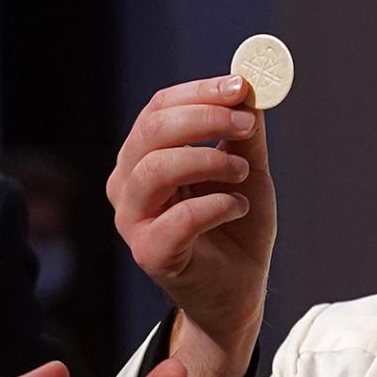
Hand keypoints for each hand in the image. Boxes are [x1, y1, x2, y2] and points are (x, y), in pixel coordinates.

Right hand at [107, 75, 275, 376]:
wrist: (238, 289)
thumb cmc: (236, 229)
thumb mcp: (246, 171)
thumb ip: (243, 134)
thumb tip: (248, 87)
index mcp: (144, 159)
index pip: (157, 110)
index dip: (199, 93)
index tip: (241, 86)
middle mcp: (128, 186)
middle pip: (151, 132)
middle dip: (203, 118)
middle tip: (246, 121)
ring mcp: (132, 221)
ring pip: (155, 169)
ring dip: (208, 160)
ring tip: (244, 172)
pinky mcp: (148, 253)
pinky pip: (178, 218)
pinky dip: (217, 205)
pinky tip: (239, 207)